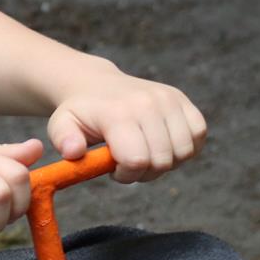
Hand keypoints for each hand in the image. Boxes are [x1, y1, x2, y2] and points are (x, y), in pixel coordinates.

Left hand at [46, 66, 205, 183]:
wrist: (96, 85)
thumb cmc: (80, 113)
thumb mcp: (61, 125)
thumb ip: (64, 141)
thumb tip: (73, 152)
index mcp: (118, 113)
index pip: (137, 160)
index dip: (126, 175)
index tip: (113, 169)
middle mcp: (147, 102)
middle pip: (162, 160)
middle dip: (145, 172)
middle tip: (128, 163)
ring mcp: (168, 99)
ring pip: (184, 151)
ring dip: (166, 162)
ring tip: (145, 153)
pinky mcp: (182, 99)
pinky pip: (198, 134)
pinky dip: (185, 147)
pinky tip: (163, 145)